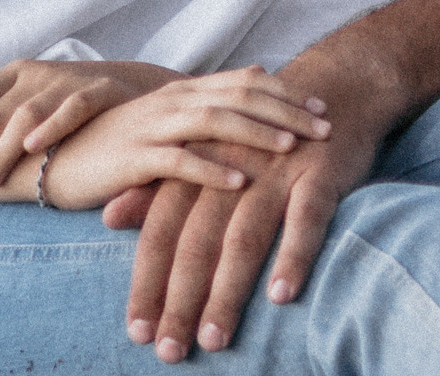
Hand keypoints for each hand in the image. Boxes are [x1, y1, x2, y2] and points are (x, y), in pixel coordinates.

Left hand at [0, 59, 181, 188]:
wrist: (129, 87)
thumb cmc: (63, 99)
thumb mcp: (20, 92)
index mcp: (14, 72)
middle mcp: (37, 73)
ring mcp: (68, 81)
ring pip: (26, 113)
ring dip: (3, 149)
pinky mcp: (100, 91)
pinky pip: (73, 108)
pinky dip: (51, 126)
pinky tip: (32, 148)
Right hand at [36, 70, 336, 212]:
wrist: (55, 156)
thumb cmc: (116, 145)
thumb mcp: (167, 122)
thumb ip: (209, 105)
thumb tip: (258, 80)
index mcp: (182, 92)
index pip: (245, 83)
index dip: (287, 93)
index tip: (326, 108)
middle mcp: (171, 102)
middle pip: (238, 97)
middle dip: (286, 111)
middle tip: (326, 127)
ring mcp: (151, 127)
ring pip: (212, 120)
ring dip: (255, 132)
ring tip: (292, 148)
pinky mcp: (132, 157)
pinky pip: (177, 161)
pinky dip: (210, 169)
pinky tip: (240, 182)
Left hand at [108, 87, 387, 360]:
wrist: (332, 89)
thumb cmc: (260, 137)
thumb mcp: (205, 156)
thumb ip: (158, 191)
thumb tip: (108, 218)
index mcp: (198, 169)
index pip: (162, 232)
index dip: (148, 281)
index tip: (136, 330)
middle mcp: (230, 171)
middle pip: (196, 241)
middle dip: (179, 299)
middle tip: (168, 351)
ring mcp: (276, 173)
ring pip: (244, 237)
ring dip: (227, 291)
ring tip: (213, 339)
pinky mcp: (319, 174)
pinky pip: (305, 219)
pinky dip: (293, 256)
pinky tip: (281, 294)